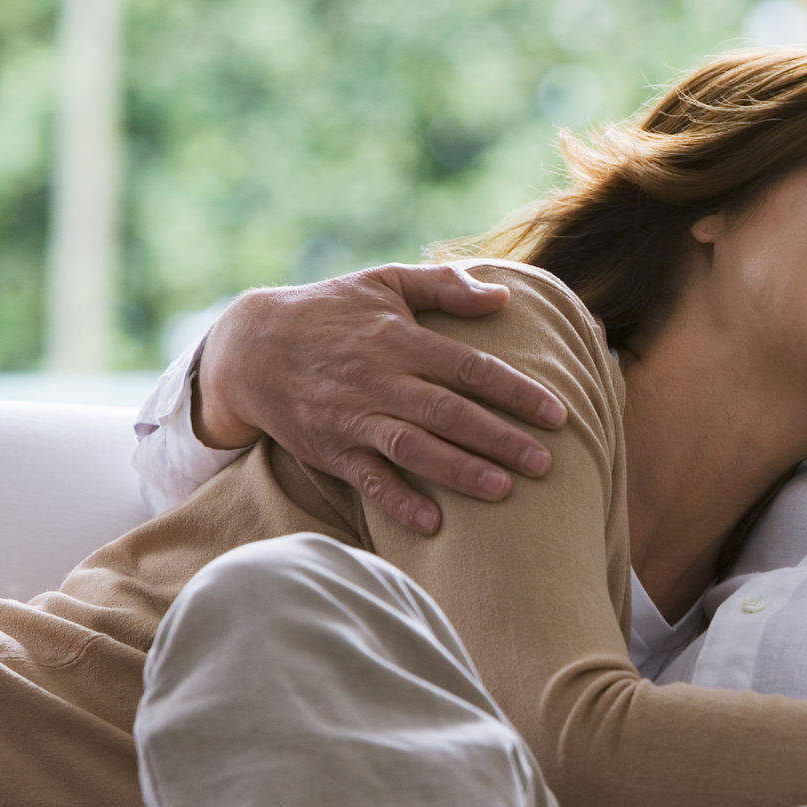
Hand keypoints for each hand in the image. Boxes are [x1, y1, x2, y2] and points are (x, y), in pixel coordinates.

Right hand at [195, 264, 568, 533]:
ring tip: (504, 490)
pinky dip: (398, 501)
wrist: (250, 348)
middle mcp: (381, 380)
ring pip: (414, 447)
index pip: (470, 368)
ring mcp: (354, 417)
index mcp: (400, 340)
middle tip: (545, 463)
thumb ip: (445, 287)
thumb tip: (503, 295)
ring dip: (460, 470)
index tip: (556, 413)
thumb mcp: (383, 283)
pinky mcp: (332, 449)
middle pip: (450, 412)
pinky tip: (432, 524)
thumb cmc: (329, 311)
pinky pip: (368, 479)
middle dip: (500, 438)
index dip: (516, 391)